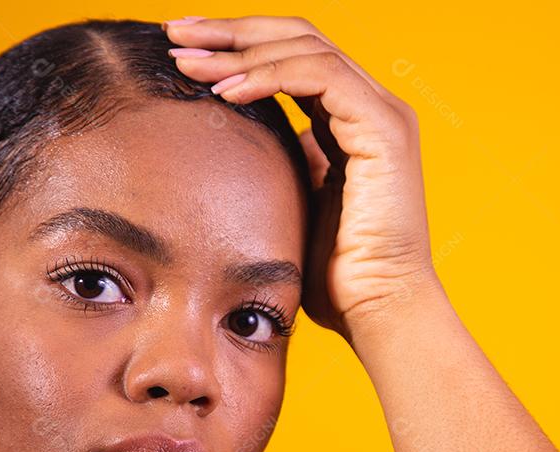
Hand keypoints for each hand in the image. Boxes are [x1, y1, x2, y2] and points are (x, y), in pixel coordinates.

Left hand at [164, 14, 442, 338]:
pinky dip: (268, 76)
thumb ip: (276, 167)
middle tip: (175, 31)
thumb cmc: (336, 278)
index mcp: (351, 121)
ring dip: (240, 50)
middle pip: (297, 38)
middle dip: (232, 31)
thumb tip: (234, 145)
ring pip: (305, 48)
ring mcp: (382, 113)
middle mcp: (372, 107)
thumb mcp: (292, 206)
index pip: (291, 58)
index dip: (237, 47)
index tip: (182, 52)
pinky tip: (226, 91)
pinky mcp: (384, 128)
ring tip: (188, 62)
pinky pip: (318, 77)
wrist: (377, 312)